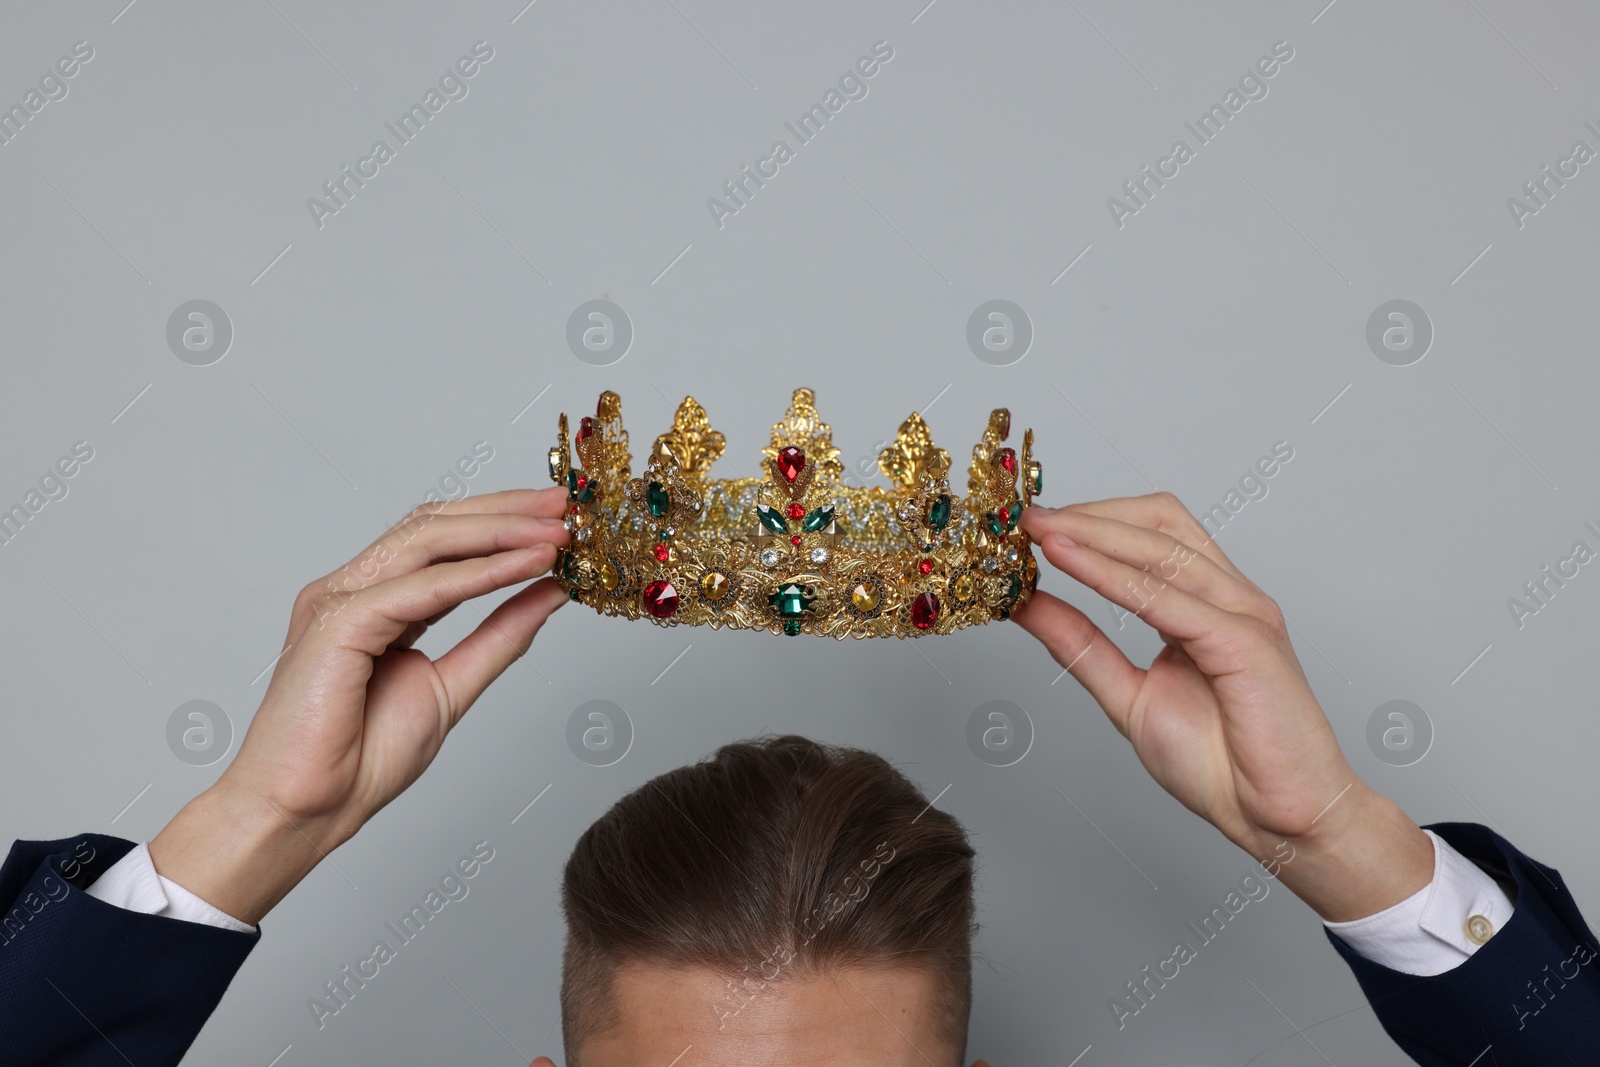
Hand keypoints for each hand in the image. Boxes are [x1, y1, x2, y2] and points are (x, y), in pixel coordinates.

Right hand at [149, 488, 570, 923]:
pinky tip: (525, 565)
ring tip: (555, 531)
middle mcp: (353, 590)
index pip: (441, 540)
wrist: (306, 811)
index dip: (501, 522)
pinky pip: (422, 587)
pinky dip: (479, 573)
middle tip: (566, 506)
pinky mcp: (338, 622)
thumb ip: (500, 636)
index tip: (558, 517)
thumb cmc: (359, 759)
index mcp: (374, 601)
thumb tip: (550, 592)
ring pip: (427, 541)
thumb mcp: (453, 685)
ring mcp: (340, 600)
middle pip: (435, 527)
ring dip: (499, 531)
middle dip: (506, 511)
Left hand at [1013, 493, 1432, 921]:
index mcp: (1209, 604)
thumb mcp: (1127, 694)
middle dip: (1090, 513)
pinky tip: (1071, 564)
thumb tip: (1029, 603)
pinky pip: (1168, 599)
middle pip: (1159, 522)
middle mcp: (1230, 598)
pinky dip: (1112, 576)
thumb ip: (1081, 646)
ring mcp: (1242, 614)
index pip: (1153, 533)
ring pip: (1162, 550)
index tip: (1034, 527)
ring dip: (1093, 533)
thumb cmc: (1223, 765)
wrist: (1277, 819)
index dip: (1093, 519)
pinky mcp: (1244, 643)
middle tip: (1028, 521)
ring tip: (1039, 531)